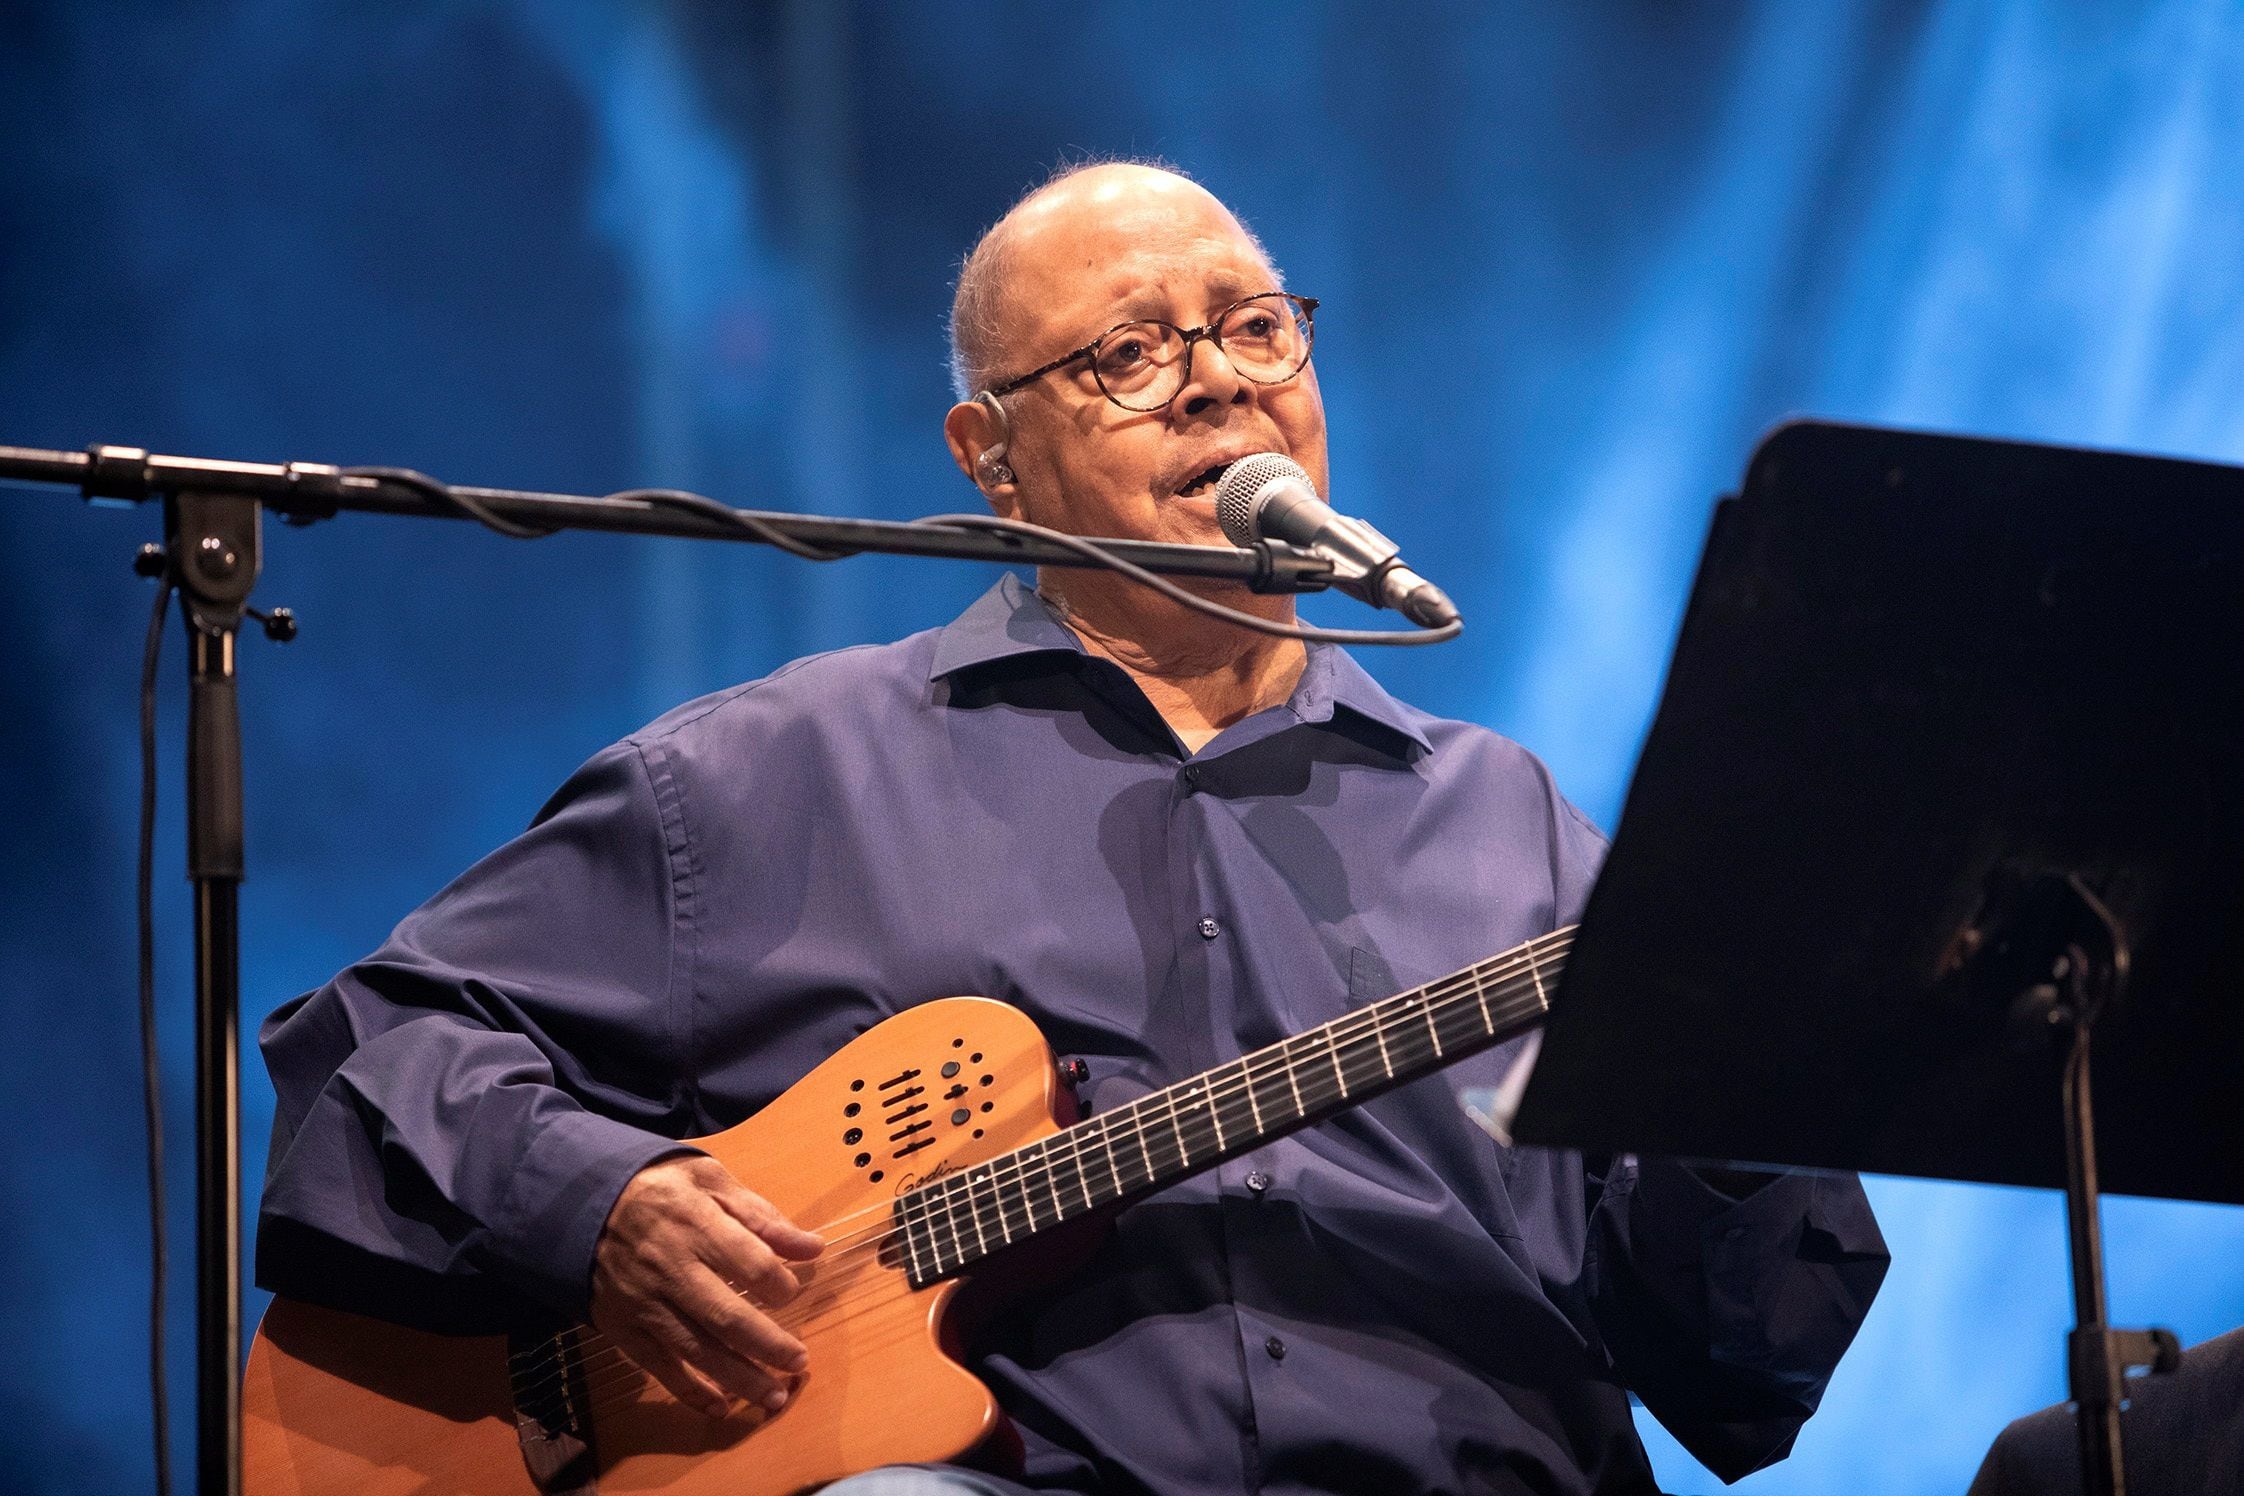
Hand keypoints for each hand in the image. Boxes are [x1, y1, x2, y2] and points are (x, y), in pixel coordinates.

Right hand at [589, 1153, 823, 1418]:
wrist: (582, 1205)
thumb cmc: (659, 1189)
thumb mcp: (710, 1181)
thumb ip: (761, 1216)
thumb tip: (812, 1247)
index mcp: (697, 1224)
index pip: (751, 1263)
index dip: (780, 1285)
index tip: (791, 1292)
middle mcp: (671, 1268)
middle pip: (727, 1317)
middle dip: (769, 1346)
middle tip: (799, 1362)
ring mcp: (645, 1303)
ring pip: (698, 1350)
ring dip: (740, 1379)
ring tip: (774, 1397)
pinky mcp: (624, 1328)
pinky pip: (660, 1367)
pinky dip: (691, 1392)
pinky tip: (722, 1407)